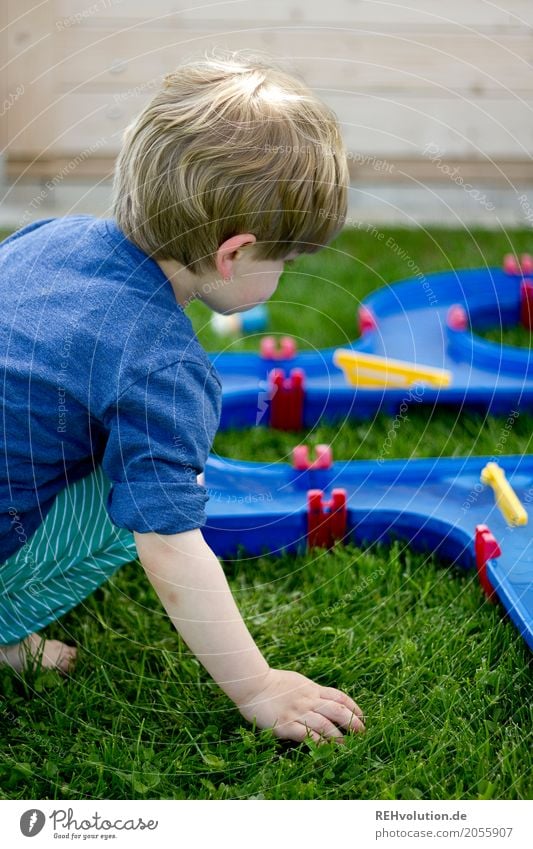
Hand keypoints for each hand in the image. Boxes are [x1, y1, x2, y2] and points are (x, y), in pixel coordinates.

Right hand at [235, 667, 365, 743]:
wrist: (253, 685)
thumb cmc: (273, 683)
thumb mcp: (298, 682)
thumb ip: (311, 691)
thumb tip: (326, 699)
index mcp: (312, 689)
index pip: (339, 697)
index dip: (354, 707)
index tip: (362, 717)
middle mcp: (308, 700)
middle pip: (337, 710)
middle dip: (353, 722)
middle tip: (362, 733)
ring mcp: (298, 712)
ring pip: (325, 725)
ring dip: (339, 737)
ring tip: (348, 746)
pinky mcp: (286, 724)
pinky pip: (307, 735)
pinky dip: (319, 743)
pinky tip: (326, 749)